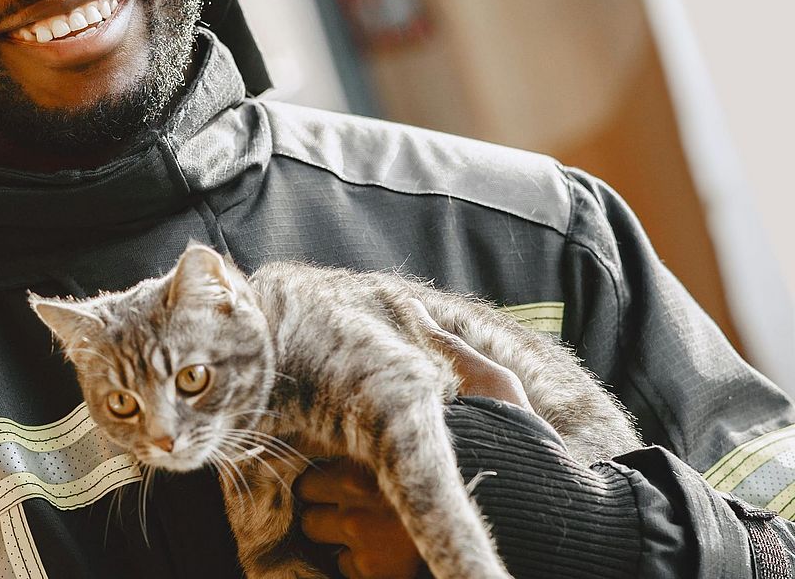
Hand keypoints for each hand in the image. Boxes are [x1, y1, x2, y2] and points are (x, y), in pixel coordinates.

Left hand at [293, 299, 532, 577]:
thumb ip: (445, 348)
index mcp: (379, 444)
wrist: (549, 525)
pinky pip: (346, 569)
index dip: (330, 445)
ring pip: (321, 534)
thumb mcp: (490, 385)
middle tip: (359, 490)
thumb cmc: (519, 448)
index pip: (316, 443)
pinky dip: (360, 562)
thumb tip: (415, 306)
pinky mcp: (378, 577)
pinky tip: (389, 548)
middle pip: (307, 493)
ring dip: (340, 529)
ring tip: (374, 521)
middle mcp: (361, 495)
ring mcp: (366, 542)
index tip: (347, 444)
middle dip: (327, 492)